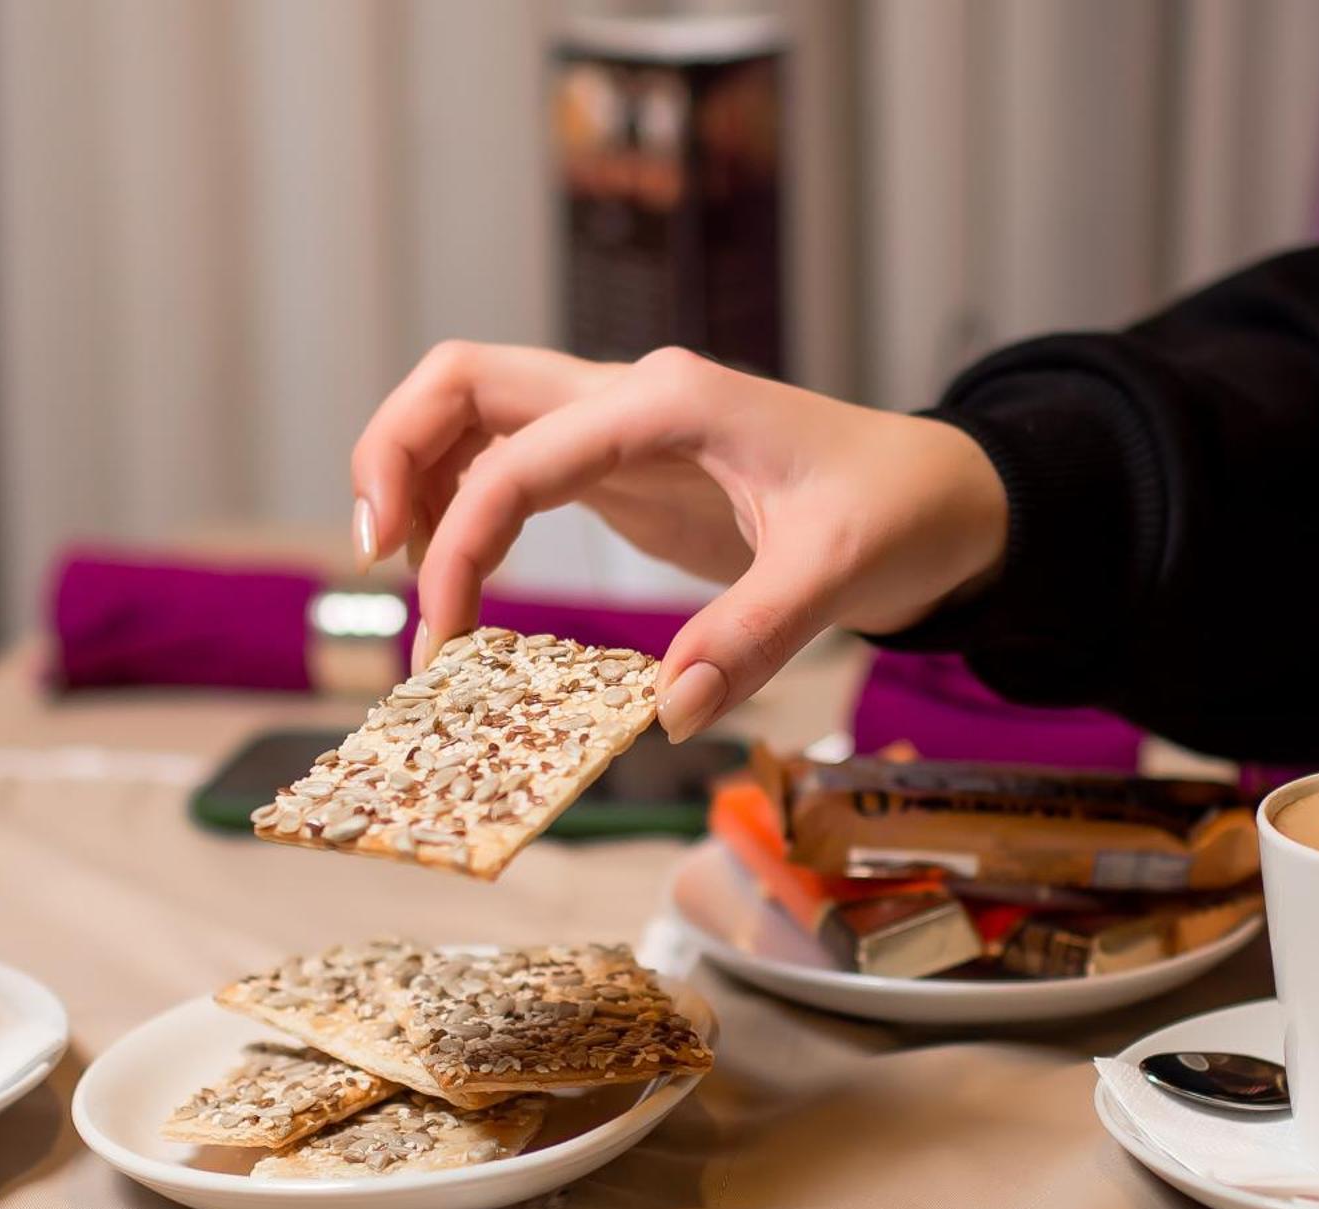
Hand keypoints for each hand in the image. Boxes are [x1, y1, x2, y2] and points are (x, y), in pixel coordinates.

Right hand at [350, 343, 1007, 740]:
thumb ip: (752, 640)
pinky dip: (467, 509)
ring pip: (475, 416)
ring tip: (413, 586)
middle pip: (461, 382)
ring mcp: (623, 429)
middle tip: (372, 562)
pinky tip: (463, 583)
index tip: (444, 638)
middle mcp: (631, 399)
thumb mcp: (838, 575)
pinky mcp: (627, 470)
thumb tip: (667, 715)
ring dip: (417, 479)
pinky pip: (515, 467)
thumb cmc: (899, 513)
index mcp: (671, 404)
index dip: (463, 543)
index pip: (520, 455)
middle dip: (391, 456)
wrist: (946, 496)